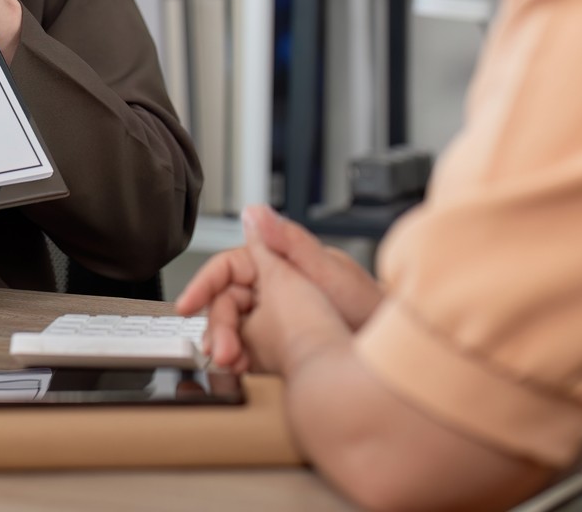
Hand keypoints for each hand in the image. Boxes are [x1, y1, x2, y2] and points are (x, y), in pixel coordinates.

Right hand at [177, 204, 382, 370]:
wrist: (394, 356)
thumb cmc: (372, 310)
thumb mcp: (327, 273)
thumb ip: (289, 243)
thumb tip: (253, 210)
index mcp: (282, 262)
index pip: (229, 267)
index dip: (205, 284)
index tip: (187, 306)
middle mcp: (277, 288)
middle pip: (228, 302)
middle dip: (218, 326)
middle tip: (219, 351)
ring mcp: (279, 317)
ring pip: (236, 328)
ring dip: (227, 345)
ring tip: (229, 364)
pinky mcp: (283, 346)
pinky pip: (250, 351)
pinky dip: (242, 361)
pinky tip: (241, 371)